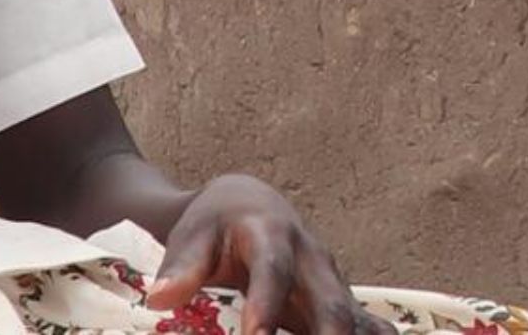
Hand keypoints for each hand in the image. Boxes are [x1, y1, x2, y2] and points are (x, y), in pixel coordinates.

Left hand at [148, 174, 394, 334]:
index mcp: (271, 233)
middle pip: (331, 302)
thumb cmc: (215, 224)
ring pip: (355, 320)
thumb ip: (181, 267)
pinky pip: (368, 328)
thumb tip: (159, 299)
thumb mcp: (192, 235)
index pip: (272, 269)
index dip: (267, 304)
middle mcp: (312, 258)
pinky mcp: (342, 302)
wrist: (248, 204)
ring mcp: (333, 281)